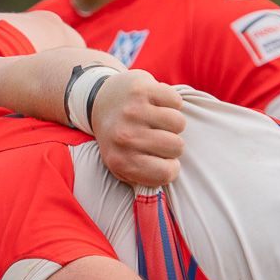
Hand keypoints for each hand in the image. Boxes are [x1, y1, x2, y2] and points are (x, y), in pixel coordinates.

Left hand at [91, 69, 185, 187]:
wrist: (100, 101)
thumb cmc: (118, 138)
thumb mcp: (121, 165)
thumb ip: (141, 179)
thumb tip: (164, 190)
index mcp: (119, 160)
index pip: (166, 173)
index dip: (171, 167)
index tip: (163, 160)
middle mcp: (124, 137)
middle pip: (176, 147)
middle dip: (172, 143)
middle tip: (157, 137)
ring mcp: (132, 111)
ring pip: (179, 123)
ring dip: (172, 122)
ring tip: (156, 121)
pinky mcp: (141, 89)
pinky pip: (176, 101)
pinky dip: (170, 102)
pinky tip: (155, 104)